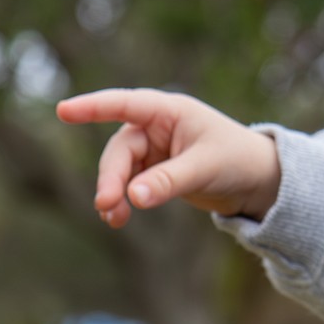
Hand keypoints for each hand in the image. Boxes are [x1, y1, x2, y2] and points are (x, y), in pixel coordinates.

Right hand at [56, 88, 280, 226]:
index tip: (64, 111)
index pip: (126, 104)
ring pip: (121, 170)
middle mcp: (157, 126)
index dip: (94, 107)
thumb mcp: (204, 168)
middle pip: (120, 150)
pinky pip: (130, 185)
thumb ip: (169, 181)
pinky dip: (124, 201)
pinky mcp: (155, 172)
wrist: (258, 179)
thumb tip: (132, 198)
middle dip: (111, 177)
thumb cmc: (238, 160)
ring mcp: (154, 150)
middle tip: (106, 205)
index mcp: (171, 111)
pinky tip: (119, 219)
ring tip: (114, 219)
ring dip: (114, 193)